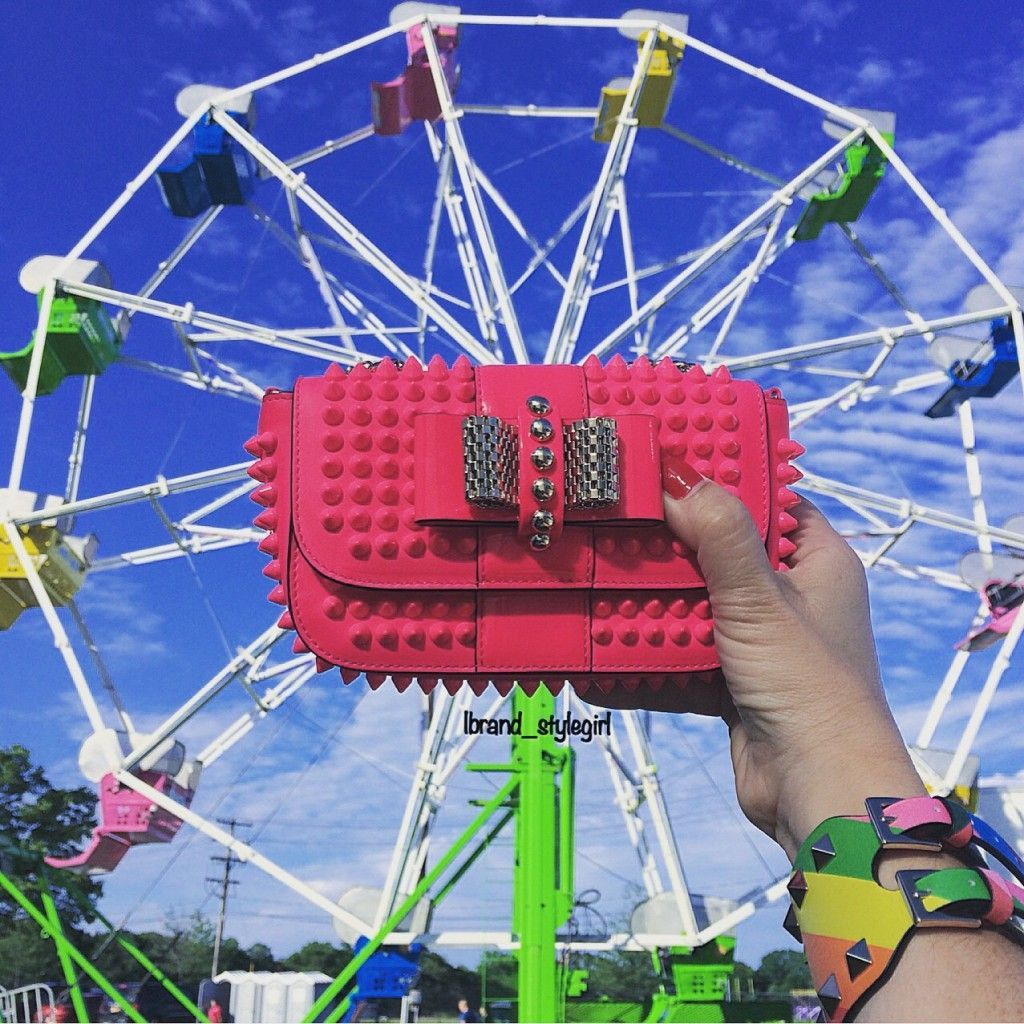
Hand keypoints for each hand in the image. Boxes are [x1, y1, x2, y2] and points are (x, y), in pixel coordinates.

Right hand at [583, 456, 924, 858]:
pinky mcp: (732, 682)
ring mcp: (760, 642)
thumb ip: (720, 535)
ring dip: (652, 600)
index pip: (769, 501)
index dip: (723, 479)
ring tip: (600, 574)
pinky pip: (682, 654)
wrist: (817, 793)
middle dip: (671, 543)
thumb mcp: (759, 599)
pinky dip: (648, 654)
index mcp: (818, 562)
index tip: (668, 461)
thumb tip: (678, 477)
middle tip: (618, 516)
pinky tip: (601, 652)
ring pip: (696, 605)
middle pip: (722, 552)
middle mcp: (791, 598)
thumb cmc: (808, 686)